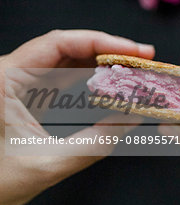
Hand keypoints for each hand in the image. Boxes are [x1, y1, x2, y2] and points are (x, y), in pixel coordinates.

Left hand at [0, 30, 153, 204]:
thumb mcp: (50, 162)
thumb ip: (96, 142)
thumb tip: (132, 119)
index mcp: (5, 79)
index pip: (58, 44)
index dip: (101, 42)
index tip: (132, 50)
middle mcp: (11, 73)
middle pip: (66, 47)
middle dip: (107, 50)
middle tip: (142, 58)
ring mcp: (20, 82)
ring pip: (67, 59)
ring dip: (101, 62)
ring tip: (132, 67)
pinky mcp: (28, 94)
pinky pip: (63, 75)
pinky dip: (90, 76)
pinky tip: (110, 80)